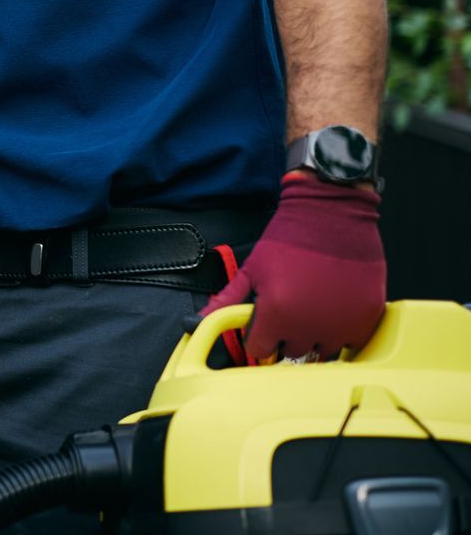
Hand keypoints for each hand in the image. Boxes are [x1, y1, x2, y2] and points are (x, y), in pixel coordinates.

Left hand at [204, 172, 385, 361]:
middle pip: (292, 352)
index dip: (259, 336)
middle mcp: (308, 327)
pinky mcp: (366, 319)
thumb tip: (201, 319)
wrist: (331, 215)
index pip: (260, 349)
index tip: (263, 325)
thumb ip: (227, 300)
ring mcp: (340, 325)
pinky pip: (352, 342)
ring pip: (323, 351)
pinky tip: (334, 310)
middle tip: (289, 311)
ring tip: (312, 308)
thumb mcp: (252, 269)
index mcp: (276, 315)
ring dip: (316, 336)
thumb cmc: (290, 238)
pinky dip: (343, 332)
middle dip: (286, 336)